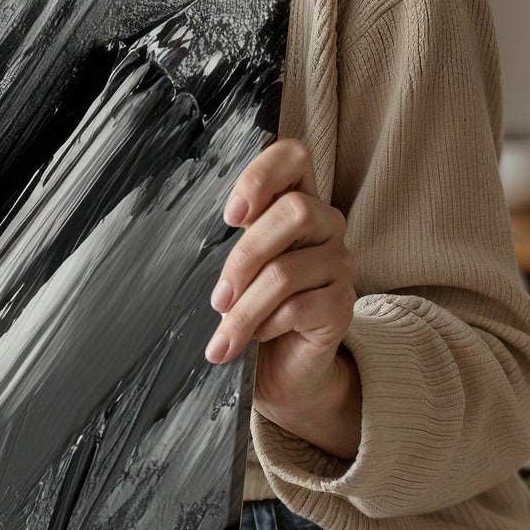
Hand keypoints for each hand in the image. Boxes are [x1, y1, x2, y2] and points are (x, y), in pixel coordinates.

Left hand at [205, 138, 361, 458]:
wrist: (283, 371)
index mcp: (297, 203)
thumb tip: (186, 233)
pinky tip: (257, 339)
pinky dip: (267, 325)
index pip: (294, 157)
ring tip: (224, 332)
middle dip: (244, 256)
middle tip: (218, 297)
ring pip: (287, 270)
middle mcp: (326, 225)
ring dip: (245, 307)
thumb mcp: (237, 268)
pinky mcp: (343, 306)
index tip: (231, 217)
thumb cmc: (253, 309)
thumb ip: (230, 241)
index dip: (263, 175)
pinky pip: (299, 307)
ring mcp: (339, 265)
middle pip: (294, 211)